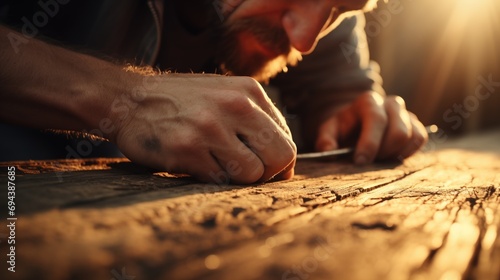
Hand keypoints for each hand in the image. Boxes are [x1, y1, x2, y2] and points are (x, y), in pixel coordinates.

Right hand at [112, 74, 295, 183]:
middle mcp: (234, 105)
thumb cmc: (181, 101)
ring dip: (236, 179)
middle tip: (246, 174)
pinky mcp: (186, 148)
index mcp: (249, 91)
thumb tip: (283, 160)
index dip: (278, 164)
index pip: (287, 141)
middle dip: (267, 175)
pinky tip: (194, 163)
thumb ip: (256, 119)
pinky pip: (219, 180)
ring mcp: (210, 126)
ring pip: (252, 174)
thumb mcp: (225, 93)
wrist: (127, 98)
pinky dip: (211, 178)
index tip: (263, 170)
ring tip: (215, 165)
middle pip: (280, 157)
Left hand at [315, 91, 427, 163]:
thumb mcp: (329, 131)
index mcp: (368, 101)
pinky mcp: (415, 124)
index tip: (359, 161)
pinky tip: (391, 157)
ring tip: (378, 158)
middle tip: (369, 161)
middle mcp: (390, 103)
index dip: (370, 143)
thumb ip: (325, 139)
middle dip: (384, 151)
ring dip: (395, 153)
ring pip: (411, 136)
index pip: (376, 119)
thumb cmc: (343, 128)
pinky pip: (419, 139)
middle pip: (399, 130)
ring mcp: (405, 113)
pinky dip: (407, 152)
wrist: (357, 123)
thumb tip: (328, 150)